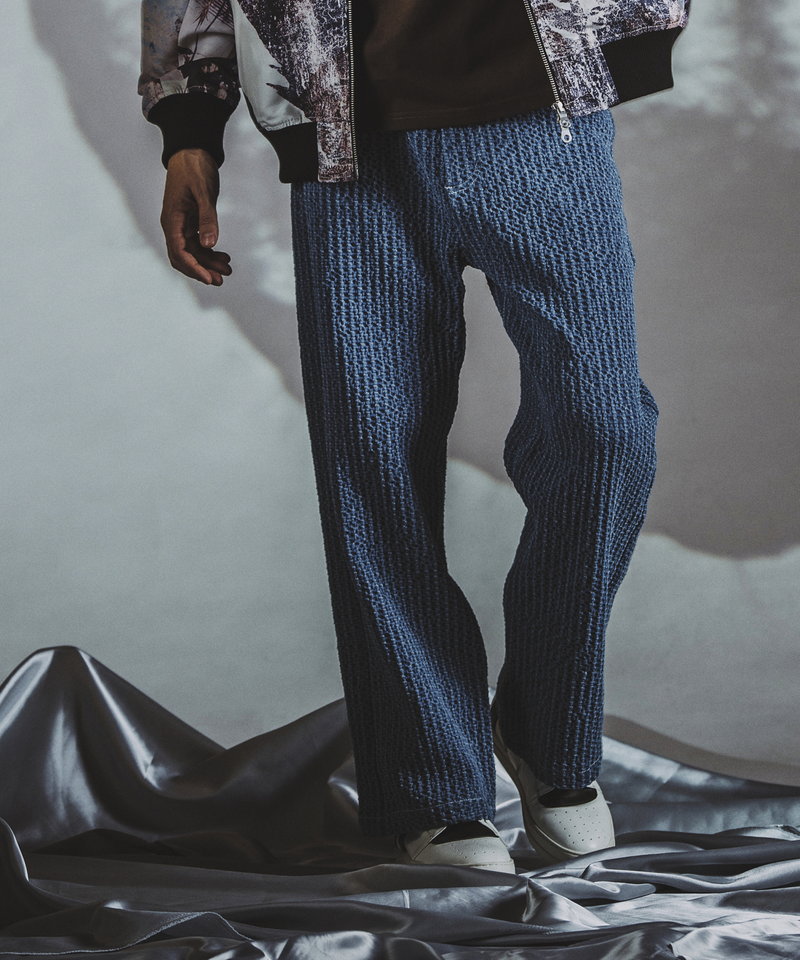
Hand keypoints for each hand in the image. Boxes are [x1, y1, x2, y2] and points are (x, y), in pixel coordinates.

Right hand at [160, 148, 232, 285]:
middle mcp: (173, 225)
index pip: (179, 253)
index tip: (209, 279)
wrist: (192, 151)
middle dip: (201, 270)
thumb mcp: (204, 192)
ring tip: (227, 269)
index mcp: (171, 220)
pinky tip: (224, 256)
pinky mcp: (190, 222)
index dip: (194, 268)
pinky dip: (210, 252)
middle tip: (221, 279)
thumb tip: (209, 245)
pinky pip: (198, 244)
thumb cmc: (194, 168)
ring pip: (193, 253)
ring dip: (209, 263)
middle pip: (184, 258)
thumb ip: (207, 219)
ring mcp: (181, 225)